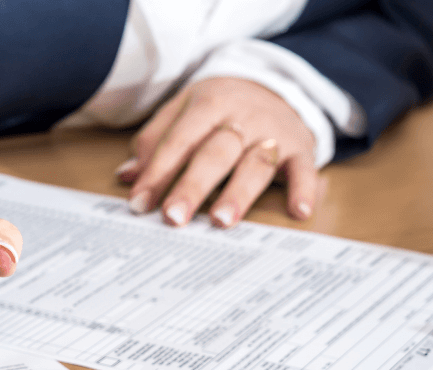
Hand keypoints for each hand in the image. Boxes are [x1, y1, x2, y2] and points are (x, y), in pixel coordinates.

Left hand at [118, 77, 318, 226]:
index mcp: (208, 103)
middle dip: (193, 186)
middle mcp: (242, 117)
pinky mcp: (301, 148)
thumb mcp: (183, 110)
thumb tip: (127, 176)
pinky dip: (304, 189)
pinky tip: (298, 212)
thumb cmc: (220, 107)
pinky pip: (304, 168)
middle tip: (174, 217)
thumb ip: (155, 141)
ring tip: (222, 221)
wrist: (274, 85)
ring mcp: (273, 133)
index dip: (158, 172)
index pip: (179, 140)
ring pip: (255, 163)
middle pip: (215, 153)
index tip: (140, 203)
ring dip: (239, 193)